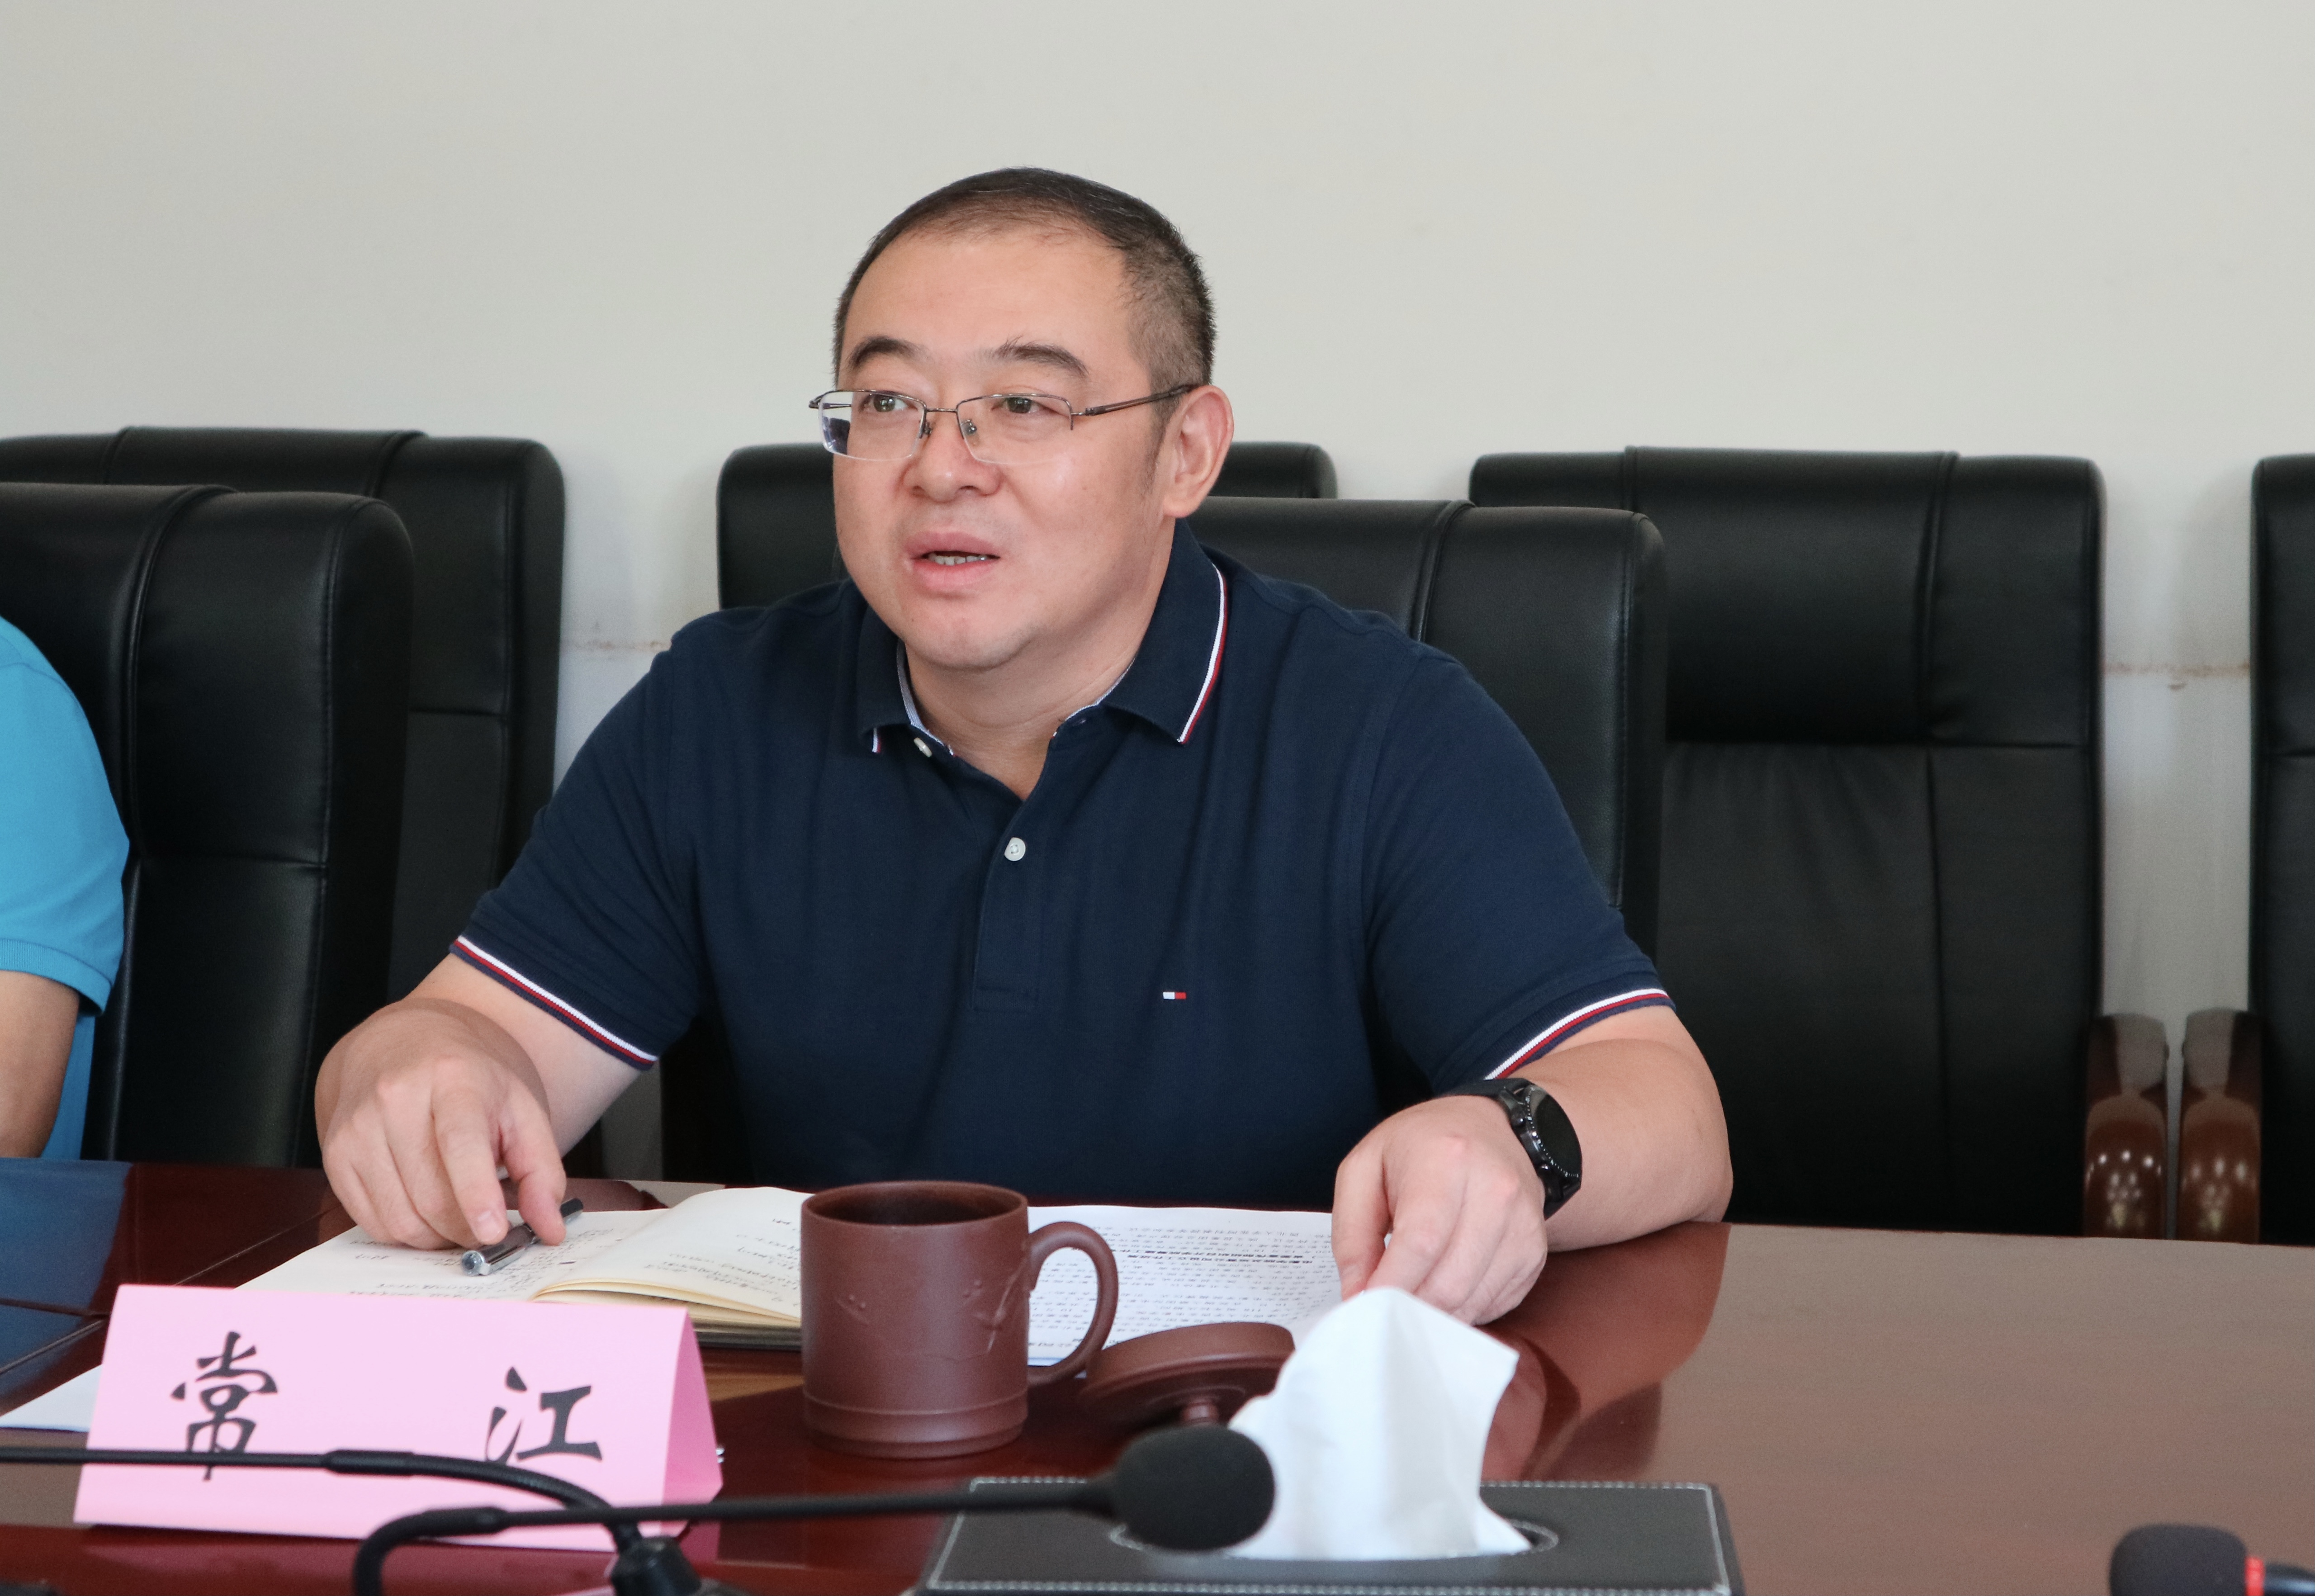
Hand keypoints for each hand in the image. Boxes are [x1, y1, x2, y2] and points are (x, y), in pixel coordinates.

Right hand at [315, 996, 567, 1251]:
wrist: (402, 1045)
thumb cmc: (470, 1082)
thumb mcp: (521, 1110)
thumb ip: (542, 1171)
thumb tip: (551, 1229)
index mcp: (452, 1077)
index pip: (460, 1142)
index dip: (476, 1193)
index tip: (494, 1232)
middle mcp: (395, 1098)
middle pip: (430, 1194)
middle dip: (467, 1228)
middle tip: (489, 1229)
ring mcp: (358, 1128)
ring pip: (400, 1218)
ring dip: (437, 1237)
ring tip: (460, 1217)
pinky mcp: (336, 1156)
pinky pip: (373, 1223)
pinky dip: (407, 1232)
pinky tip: (425, 1211)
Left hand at [1331, 1093, 1547, 1323]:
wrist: (1490, 1132)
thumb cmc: (1419, 1149)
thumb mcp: (1363, 1170)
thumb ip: (1351, 1235)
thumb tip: (1356, 1297)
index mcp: (1446, 1159)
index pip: (1422, 1241)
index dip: (1390, 1285)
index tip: (1365, 1307)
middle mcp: (1496, 1191)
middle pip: (1449, 1282)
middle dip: (1408, 1307)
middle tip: (1383, 1306)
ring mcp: (1523, 1224)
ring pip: (1471, 1301)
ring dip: (1433, 1312)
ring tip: (1411, 1291)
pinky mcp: (1535, 1252)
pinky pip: (1493, 1304)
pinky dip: (1461, 1307)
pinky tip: (1443, 1282)